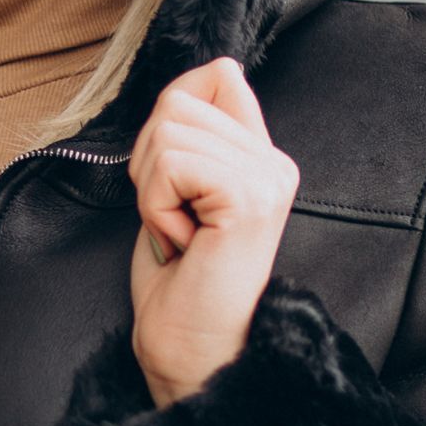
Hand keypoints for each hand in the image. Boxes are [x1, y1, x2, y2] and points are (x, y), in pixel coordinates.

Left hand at [126, 58, 298, 406]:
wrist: (192, 352)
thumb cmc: (179, 285)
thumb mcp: (177, 194)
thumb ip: (189, 138)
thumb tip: (190, 84)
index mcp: (263, 158)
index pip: (218, 73)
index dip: (170, 115)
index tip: (172, 184)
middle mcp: (275, 163)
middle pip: (179, 102)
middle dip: (150, 165)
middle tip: (176, 223)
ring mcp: (268, 179)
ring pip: (168, 131)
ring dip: (151, 192)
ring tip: (181, 236)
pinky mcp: (249, 198)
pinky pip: (170, 164)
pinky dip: (156, 206)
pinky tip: (182, 243)